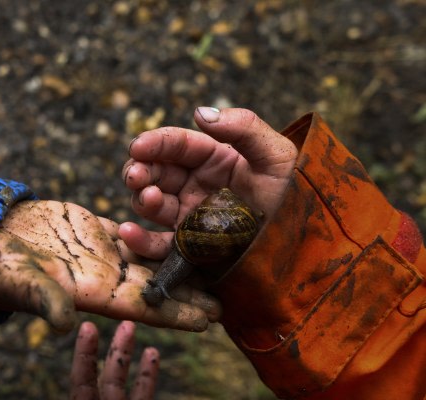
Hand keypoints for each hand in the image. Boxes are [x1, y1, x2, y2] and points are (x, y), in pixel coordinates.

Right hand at [0, 200, 221, 332]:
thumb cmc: (2, 267)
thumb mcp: (22, 284)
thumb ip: (44, 301)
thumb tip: (61, 324)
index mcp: (95, 293)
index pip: (146, 306)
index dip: (178, 313)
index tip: (211, 320)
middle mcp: (106, 276)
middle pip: (158, 284)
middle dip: (191, 291)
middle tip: (228, 297)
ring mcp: (103, 253)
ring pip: (151, 257)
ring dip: (180, 260)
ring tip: (211, 258)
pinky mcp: (96, 231)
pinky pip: (134, 233)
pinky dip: (156, 232)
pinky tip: (178, 227)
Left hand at [70, 321, 158, 399]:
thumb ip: (84, 394)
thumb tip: (80, 392)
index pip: (81, 379)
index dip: (84, 353)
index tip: (88, 326)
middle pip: (106, 373)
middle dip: (114, 347)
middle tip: (123, 323)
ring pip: (120, 380)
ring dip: (126, 353)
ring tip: (130, 326)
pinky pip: (142, 394)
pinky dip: (148, 375)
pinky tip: (152, 352)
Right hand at [119, 107, 297, 260]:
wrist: (311, 245)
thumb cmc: (298, 195)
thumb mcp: (278, 155)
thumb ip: (244, 127)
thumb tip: (200, 112)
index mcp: (216, 157)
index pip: (177, 144)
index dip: (155, 143)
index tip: (139, 146)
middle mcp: (198, 184)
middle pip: (157, 171)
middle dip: (141, 170)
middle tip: (137, 175)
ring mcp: (192, 216)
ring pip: (153, 203)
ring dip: (142, 199)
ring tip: (150, 198)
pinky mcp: (191, 246)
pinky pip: (160, 244)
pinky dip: (140, 240)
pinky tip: (128, 232)